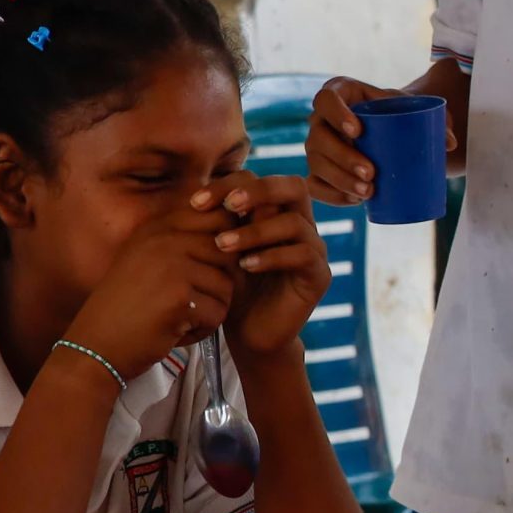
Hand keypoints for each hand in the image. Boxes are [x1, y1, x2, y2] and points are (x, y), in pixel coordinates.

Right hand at [61, 203, 238, 380]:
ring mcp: (173, 266)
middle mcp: (164, 238)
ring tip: (179, 318)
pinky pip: (218, 313)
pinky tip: (175, 332)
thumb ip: (183, 242)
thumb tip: (234, 235)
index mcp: (158, 226)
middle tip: (191, 302)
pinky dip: (202, 330)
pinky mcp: (181, 297)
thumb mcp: (148, 260)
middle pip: (229, 254)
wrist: (96, 345)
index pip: (218, 217)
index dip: (225, 247)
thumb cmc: (127, 307)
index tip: (205, 271)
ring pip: (227, 286)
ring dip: (210, 310)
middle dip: (219, 284)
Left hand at [198, 174, 328, 363]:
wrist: (248, 334)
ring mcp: (314, 249)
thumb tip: (192, 192)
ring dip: (256, 230)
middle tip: (229, 206)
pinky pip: (303, 254)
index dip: (228, 184)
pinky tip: (246, 266)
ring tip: (224, 244)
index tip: (196, 203)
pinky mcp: (319, 276)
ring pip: (294, 222)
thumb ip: (216, 222)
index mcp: (275, 211)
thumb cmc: (231, 288)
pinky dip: (272, 256)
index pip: (259, 179)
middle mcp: (300, 224)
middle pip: (293, 186)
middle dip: (258, 191)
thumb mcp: (218, 250)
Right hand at [306, 77, 450, 206]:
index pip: (326, 98)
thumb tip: (450, 143)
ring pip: (316, 164)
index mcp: (340, 94)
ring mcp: (317, 147)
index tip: (358, 130)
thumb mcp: (414, 109)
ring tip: (368, 192)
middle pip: (318, 136)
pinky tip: (353, 201)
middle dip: (342, 157)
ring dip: (339, 181)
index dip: (336, 113)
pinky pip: (315, 185)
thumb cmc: (398, 114)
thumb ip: (436, 120)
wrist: (390, 132)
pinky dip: (332, 195)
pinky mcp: (319, 171)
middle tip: (371, 173)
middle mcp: (321, 119)